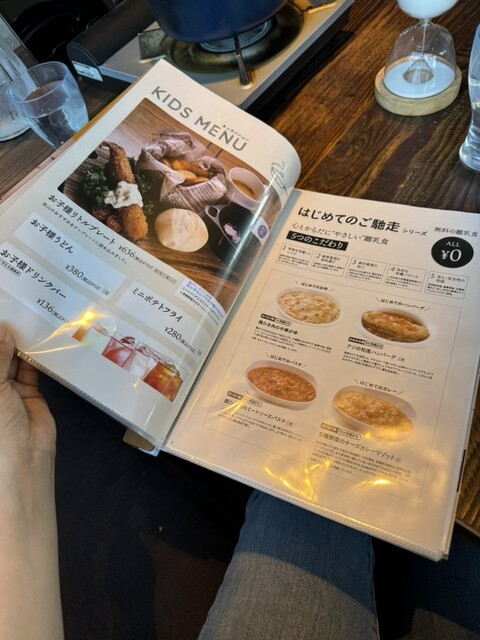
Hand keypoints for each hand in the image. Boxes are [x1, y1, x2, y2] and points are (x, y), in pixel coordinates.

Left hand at [0, 324, 55, 463]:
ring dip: (17, 346)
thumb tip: (2, 329)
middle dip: (1, 340)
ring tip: (27, 322)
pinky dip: (34, 358)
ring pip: (10, 361)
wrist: (23, 458)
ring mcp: (6, 390)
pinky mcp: (29, 394)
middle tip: (15, 314)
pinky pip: (30, 371)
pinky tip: (39, 342)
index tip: (1, 317)